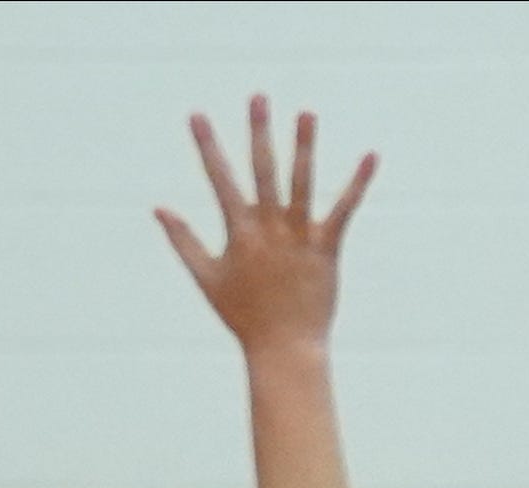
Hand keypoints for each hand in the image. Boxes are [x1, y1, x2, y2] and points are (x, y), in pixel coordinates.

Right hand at [159, 97, 375, 356]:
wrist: (284, 349)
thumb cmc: (244, 317)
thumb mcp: (206, 278)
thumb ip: (183, 240)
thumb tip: (159, 208)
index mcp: (239, 233)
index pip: (220, 181)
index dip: (208, 147)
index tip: (197, 115)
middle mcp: (269, 229)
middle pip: (263, 171)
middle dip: (258, 132)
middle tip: (258, 96)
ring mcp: (299, 238)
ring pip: (302, 183)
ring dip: (304, 146)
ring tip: (306, 112)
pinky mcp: (327, 249)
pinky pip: (344, 210)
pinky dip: (357, 183)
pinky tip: (369, 156)